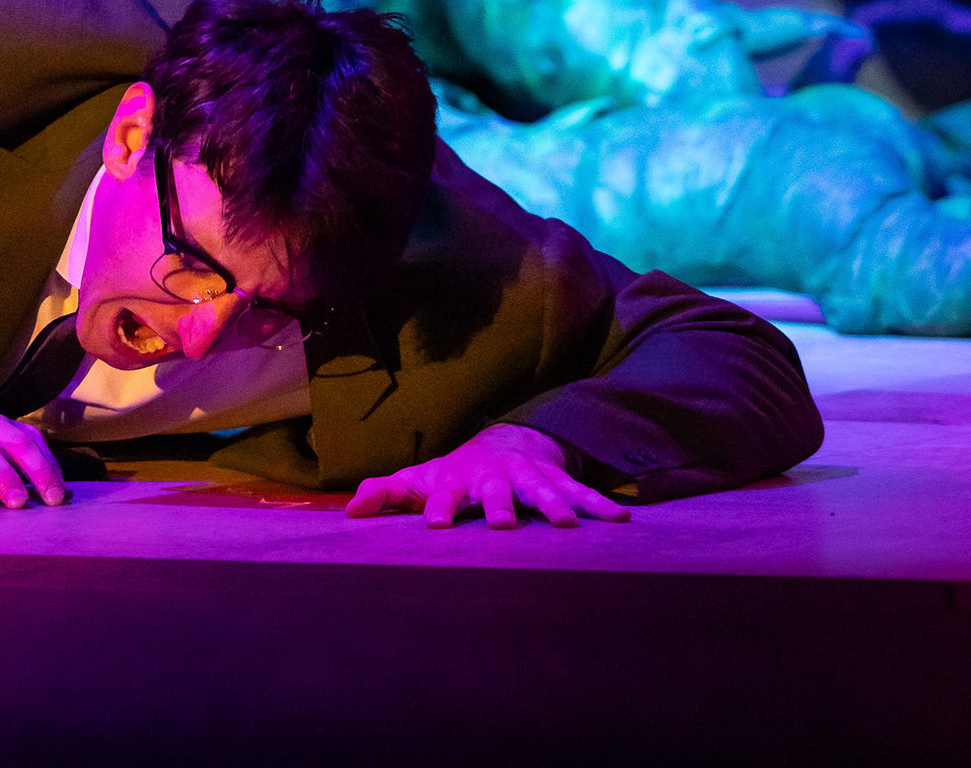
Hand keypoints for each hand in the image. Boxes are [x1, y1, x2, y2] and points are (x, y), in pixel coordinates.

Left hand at [345, 423, 631, 530]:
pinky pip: (581, 492)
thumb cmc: (454, 473)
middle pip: (496, 491)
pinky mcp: (557, 480)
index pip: (444, 494)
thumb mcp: (420, 480)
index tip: (437, 527)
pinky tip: (620, 519)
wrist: (504, 443)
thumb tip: (350, 513)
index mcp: (458, 479)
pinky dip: (599, 504)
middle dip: (500, 506)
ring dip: (554, 506)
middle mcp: (494, 476)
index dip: (439, 507)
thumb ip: (387, 494)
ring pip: (542, 491)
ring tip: (568, 526)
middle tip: (504, 526)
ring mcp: (528, 477)